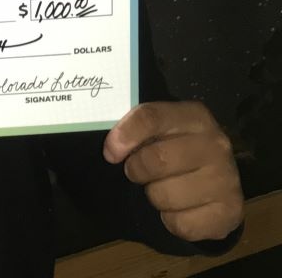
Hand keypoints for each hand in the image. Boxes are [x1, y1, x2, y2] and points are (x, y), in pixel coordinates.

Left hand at [103, 101, 243, 241]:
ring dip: (154, 197)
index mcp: (194, 116)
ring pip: (165, 195)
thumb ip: (137, 130)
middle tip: (138, 172)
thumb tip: (113, 149)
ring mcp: (227, 179)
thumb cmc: (176, 150)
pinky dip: (171, 221)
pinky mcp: (230, 212)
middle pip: (157, 159)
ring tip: (164, 189)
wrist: (213, 186)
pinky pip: (181, 224)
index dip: (124, 136)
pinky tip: (180, 209)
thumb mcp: (159, 131)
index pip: (151, 117)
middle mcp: (216, 144)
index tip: (110, 153)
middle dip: (137, 170)